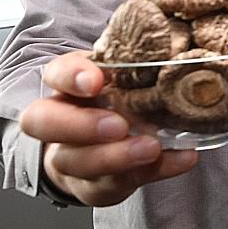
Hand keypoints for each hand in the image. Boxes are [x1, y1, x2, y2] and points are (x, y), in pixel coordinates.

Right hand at [19, 51, 198, 207]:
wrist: (103, 145)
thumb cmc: (117, 100)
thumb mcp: (123, 76)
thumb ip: (137, 65)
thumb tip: (179, 41)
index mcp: (66, 86)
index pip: (55, 74)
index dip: (70, 77)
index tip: (96, 80)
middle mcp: (58, 123)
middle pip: (45, 124)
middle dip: (81, 126)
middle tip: (118, 125)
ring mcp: (71, 160)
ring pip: (79, 162)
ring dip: (117, 157)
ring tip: (152, 148)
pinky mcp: (96, 187)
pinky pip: (119, 183)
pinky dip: (154, 171)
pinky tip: (181, 158)